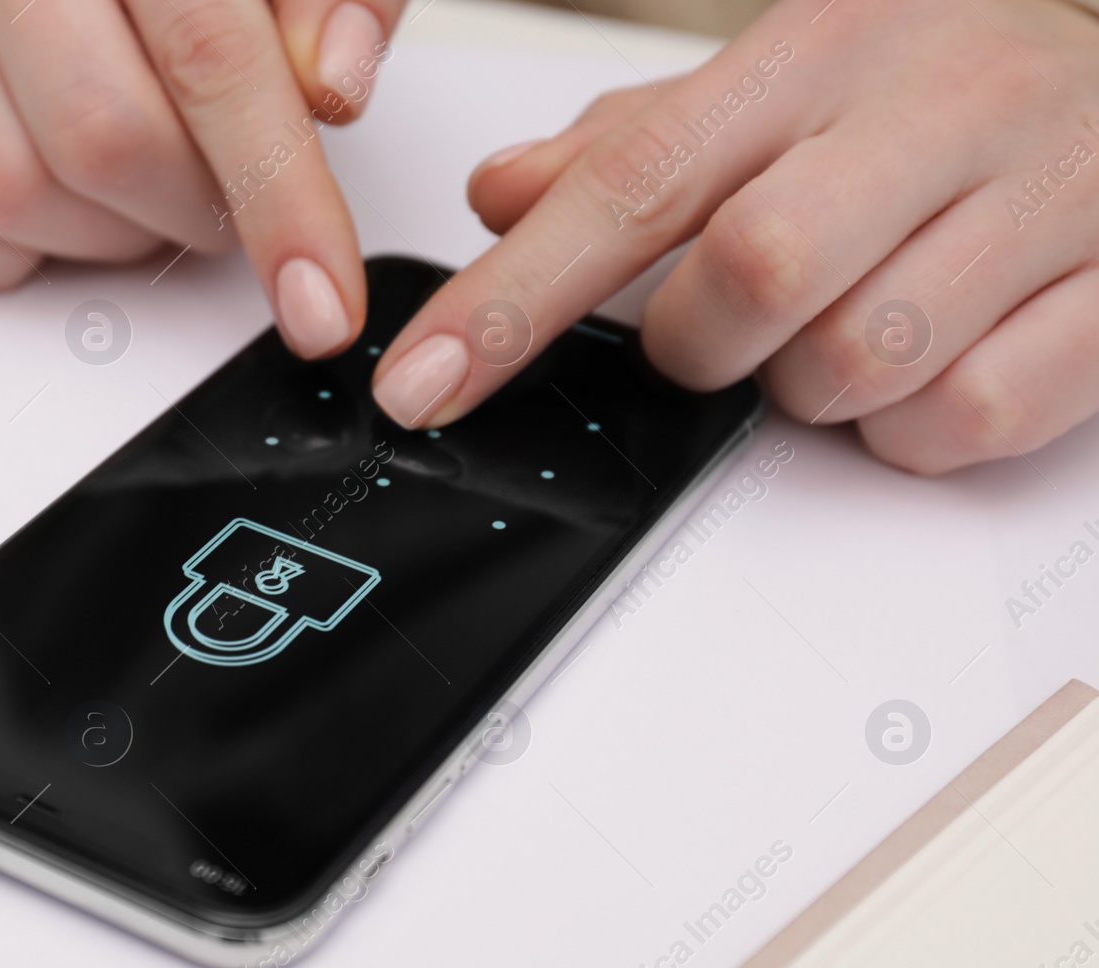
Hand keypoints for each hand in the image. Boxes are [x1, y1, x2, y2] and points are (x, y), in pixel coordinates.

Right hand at [0, 0, 404, 356]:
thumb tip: (330, 87)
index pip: (209, 58)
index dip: (278, 197)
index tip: (320, 303)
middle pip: (100, 140)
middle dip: (192, 212)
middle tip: (223, 198)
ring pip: (5, 195)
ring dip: (104, 235)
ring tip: (143, 183)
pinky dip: (1, 250)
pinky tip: (54, 194)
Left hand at [372, 0, 1098, 473]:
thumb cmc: (935, 87)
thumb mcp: (776, 86)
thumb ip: (632, 146)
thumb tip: (499, 193)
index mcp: (826, 44)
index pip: (631, 182)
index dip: (510, 299)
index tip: (425, 383)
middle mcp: (940, 102)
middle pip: (750, 274)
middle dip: (698, 343)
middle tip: (718, 329)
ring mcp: (1048, 194)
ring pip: (856, 363)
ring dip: (808, 388)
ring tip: (835, 331)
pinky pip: (966, 421)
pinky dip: (909, 429)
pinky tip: (920, 365)